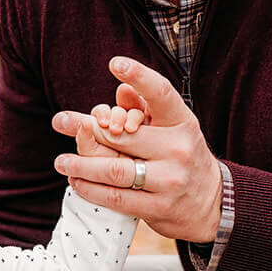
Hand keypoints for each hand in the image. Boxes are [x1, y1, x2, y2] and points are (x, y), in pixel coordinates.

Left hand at [52, 57, 222, 242]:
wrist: (211, 203)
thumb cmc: (180, 156)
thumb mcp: (172, 130)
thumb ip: (143, 111)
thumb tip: (121, 90)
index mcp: (183, 122)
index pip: (161, 94)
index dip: (140, 77)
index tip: (115, 63)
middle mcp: (178, 149)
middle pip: (121, 136)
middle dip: (86, 129)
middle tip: (60, 121)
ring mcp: (169, 180)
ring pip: (114, 169)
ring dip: (80, 165)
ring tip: (62, 162)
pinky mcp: (158, 207)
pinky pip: (115, 196)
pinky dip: (90, 189)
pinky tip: (77, 182)